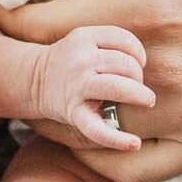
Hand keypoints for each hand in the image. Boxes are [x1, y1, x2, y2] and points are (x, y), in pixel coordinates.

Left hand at [0, 0, 181, 160]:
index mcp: (153, 8)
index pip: (44, 26)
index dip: (5, 19)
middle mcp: (163, 70)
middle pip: (57, 82)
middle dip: (24, 64)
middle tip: (5, 50)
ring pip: (85, 128)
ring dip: (54, 108)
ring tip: (41, 85)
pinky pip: (126, 168)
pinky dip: (93, 153)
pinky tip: (87, 125)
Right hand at [32, 26, 149, 151]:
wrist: (33, 80)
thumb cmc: (70, 61)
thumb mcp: (85, 40)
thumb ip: (112, 44)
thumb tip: (146, 62)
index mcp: (85, 37)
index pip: (124, 39)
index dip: (139, 52)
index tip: (139, 62)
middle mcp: (81, 59)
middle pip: (125, 63)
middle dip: (139, 76)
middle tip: (139, 85)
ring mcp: (77, 85)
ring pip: (117, 86)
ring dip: (139, 95)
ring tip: (147, 101)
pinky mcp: (73, 112)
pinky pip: (98, 128)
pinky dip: (118, 139)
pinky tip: (135, 144)